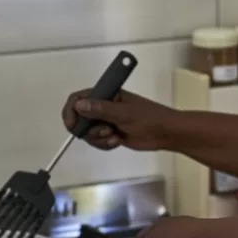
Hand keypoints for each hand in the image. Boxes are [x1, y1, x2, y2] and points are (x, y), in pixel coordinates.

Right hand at [61, 89, 175, 151]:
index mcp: (107, 94)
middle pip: (80, 118)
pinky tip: (118, 141)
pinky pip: (97, 141)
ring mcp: (107, 120)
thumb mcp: (125, 113)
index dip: (72, 110)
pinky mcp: (110, 133)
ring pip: (88, 132)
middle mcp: (104, 106)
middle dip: (89, 129)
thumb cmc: (150, 118)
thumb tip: (80, 105)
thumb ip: (101, 109)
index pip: (79, 98)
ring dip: (99, 138)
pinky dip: (105, 144)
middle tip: (104, 132)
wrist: (165, 133)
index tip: (72, 124)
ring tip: (115, 136)